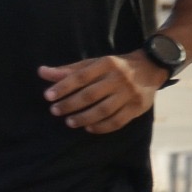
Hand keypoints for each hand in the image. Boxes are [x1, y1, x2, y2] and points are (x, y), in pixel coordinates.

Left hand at [40, 52, 164, 133]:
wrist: (150, 68)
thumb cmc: (115, 67)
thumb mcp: (93, 63)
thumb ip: (68, 70)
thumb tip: (41, 72)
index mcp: (106, 64)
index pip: (80, 76)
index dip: (63, 87)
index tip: (48, 96)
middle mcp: (119, 78)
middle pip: (90, 95)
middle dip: (70, 104)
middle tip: (55, 111)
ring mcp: (130, 94)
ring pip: (104, 110)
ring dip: (84, 117)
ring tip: (69, 122)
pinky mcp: (138, 108)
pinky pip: (118, 121)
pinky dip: (102, 127)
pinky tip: (88, 128)